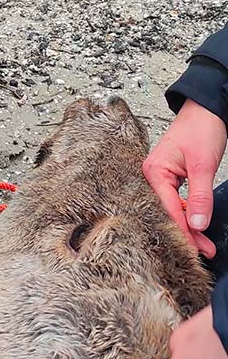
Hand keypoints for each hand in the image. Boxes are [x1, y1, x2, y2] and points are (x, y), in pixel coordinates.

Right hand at [143, 99, 226, 258]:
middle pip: (167, 213)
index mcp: (154, 172)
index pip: (168, 210)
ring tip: (204, 243)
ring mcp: (159, 177)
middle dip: (186, 233)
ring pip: (172, 209)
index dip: (184, 231)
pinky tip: (196, 224)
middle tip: (205, 250)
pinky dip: (187, 213)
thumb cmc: (201, 128)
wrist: (207, 107)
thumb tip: (198, 224)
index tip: (197, 248)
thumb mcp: (204, 165)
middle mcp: (152, 176)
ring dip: (188, 225)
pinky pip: (175, 201)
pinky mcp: (169, 177)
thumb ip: (200, 196)